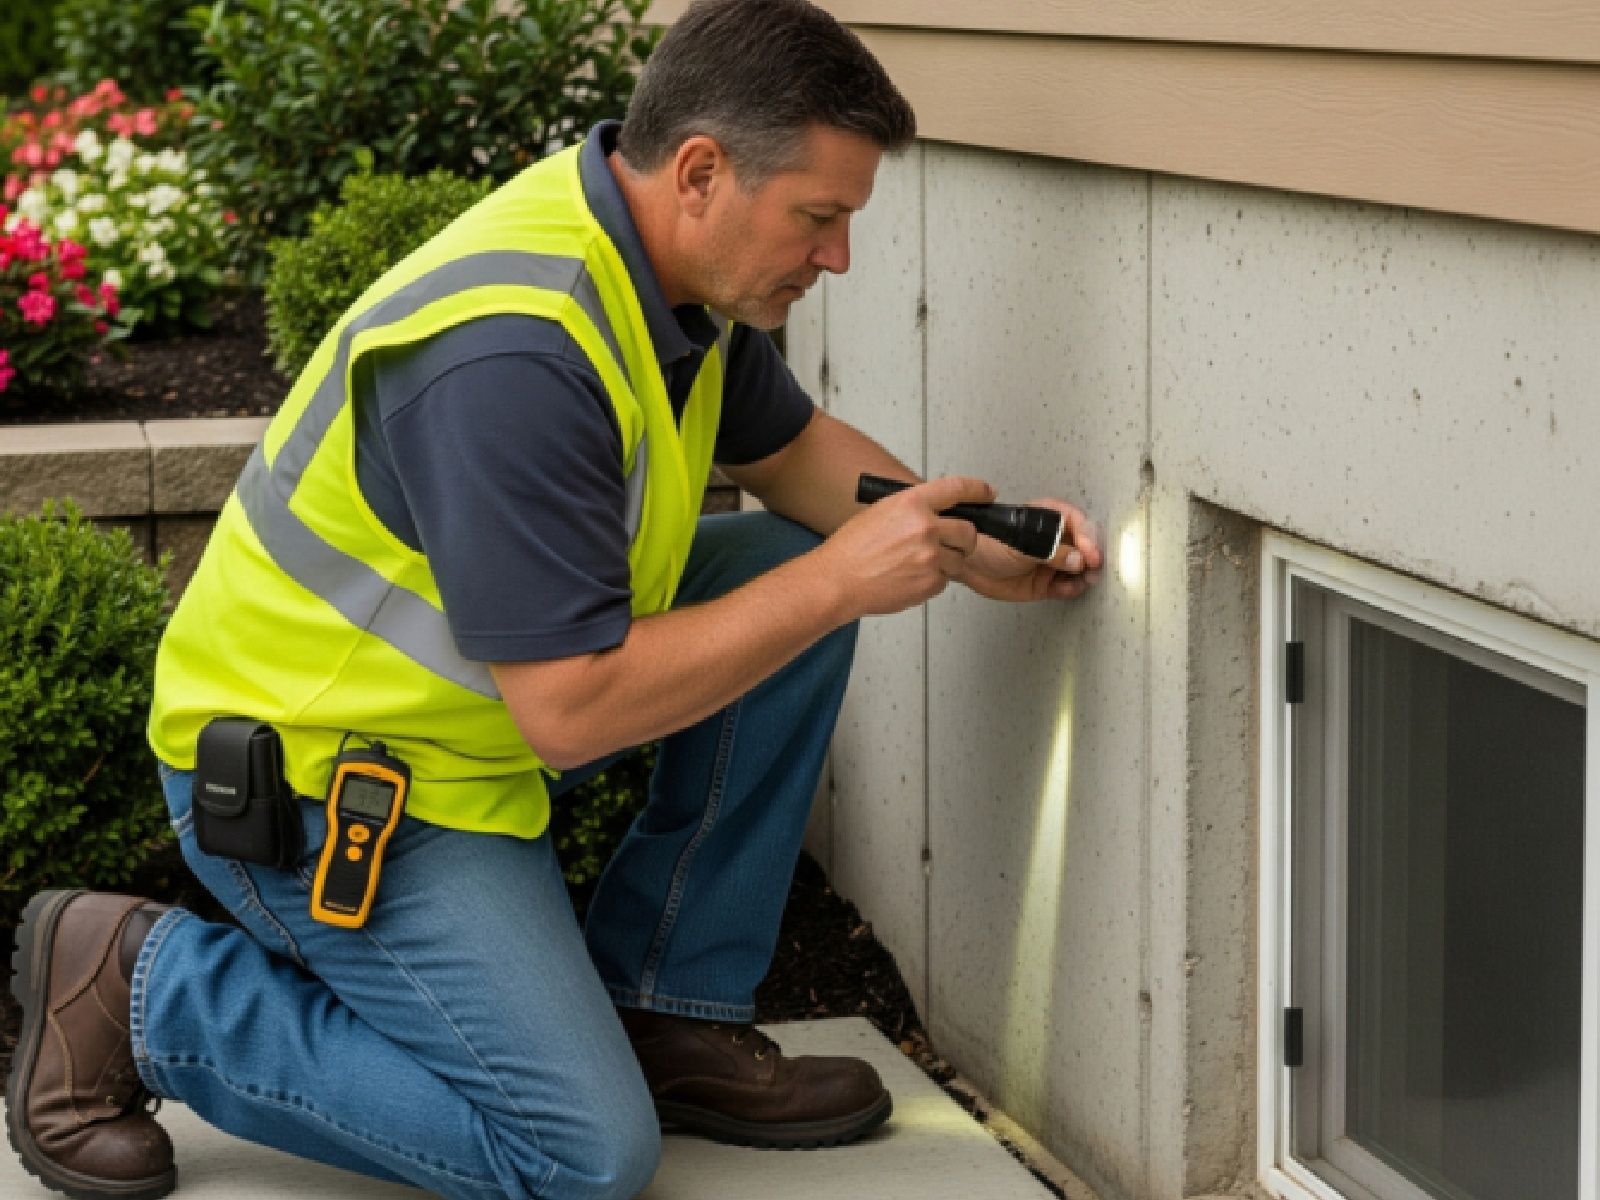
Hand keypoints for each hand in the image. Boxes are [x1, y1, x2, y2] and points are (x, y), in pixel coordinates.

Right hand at [813, 475, 995, 618]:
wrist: (837, 582)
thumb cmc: (851, 550)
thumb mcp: (880, 512)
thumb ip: (911, 509)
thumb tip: (933, 511)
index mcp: (912, 503)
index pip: (957, 489)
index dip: (978, 490)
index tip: (987, 492)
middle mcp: (926, 528)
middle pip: (969, 531)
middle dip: (964, 538)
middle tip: (953, 542)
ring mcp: (930, 557)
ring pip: (959, 559)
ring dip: (946, 562)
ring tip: (917, 564)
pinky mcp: (930, 583)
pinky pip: (944, 581)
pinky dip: (932, 580)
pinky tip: (908, 577)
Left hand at [958, 498, 1101, 602]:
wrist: (966, 563)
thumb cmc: (988, 542)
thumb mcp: (1021, 543)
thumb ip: (1050, 551)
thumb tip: (1077, 559)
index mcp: (1048, 519)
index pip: (1078, 524)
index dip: (1087, 537)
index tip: (1090, 552)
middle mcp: (1054, 540)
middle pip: (1083, 547)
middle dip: (1091, 558)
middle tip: (1093, 568)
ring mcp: (1050, 562)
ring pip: (1078, 569)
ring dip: (1085, 574)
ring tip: (1085, 579)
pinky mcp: (1044, 584)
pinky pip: (1065, 587)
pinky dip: (1072, 588)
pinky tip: (1072, 587)